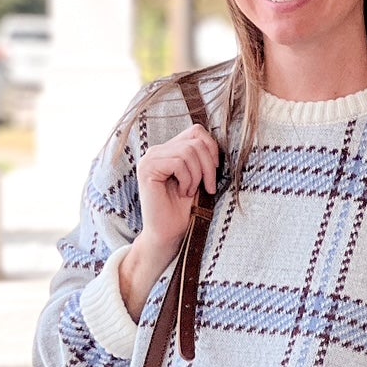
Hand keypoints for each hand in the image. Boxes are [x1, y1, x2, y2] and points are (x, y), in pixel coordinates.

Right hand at [118, 124, 220, 320]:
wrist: (169, 235)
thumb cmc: (184, 211)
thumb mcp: (199, 179)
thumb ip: (202, 158)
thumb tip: (218, 141)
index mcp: (169, 150)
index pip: (196, 131)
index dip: (211, 149)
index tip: (215, 172)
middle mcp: (156, 151)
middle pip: (195, 140)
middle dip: (208, 166)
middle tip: (208, 188)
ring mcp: (150, 159)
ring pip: (188, 151)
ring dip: (197, 175)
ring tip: (191, 192)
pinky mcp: (147, 169)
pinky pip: (177, 163)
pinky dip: (187, 180)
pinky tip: (183, 193)